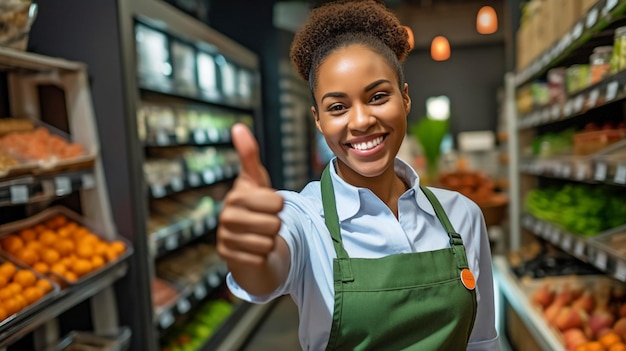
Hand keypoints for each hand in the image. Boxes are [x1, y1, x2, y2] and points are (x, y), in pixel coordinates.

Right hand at [217, 123, 283, 266]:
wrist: (245, 239)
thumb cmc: (254, 205)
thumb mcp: (256, 180)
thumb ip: (249, 155)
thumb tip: (238, 127)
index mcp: (236, 195)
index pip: (277, 201)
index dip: (279, 204)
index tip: (269, 203)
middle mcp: (226, 216)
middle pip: (275, 224)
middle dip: (276, 224)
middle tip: (265, 221)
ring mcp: (226, 238)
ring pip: (269, 242)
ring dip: (270, 241)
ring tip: (259, 234)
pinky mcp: (229, 258)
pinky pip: (261, 258)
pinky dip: (263, 256)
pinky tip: (254, 249)